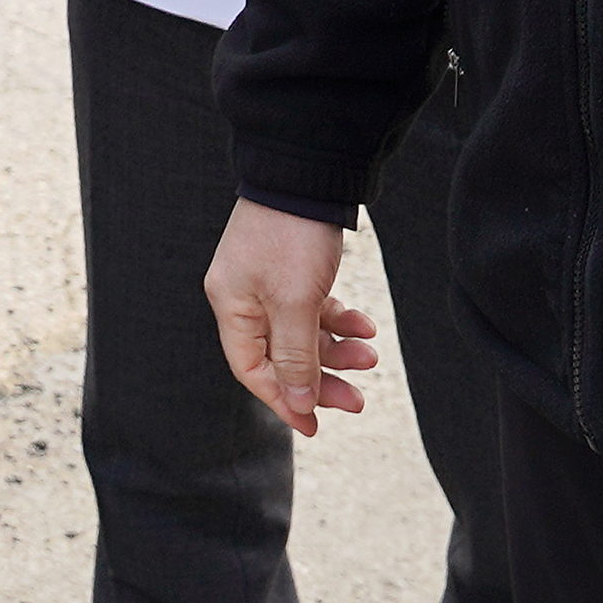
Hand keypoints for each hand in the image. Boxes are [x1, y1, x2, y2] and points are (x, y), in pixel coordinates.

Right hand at [206, 198, 381, 436]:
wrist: (308, 176)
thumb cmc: (292, 237)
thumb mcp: (295, 302)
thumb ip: (295, 355)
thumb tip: (298, 401)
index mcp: (231, 306)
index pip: (252, 369)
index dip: (283, 400)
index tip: (314, 427)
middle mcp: (245, 297)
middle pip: (281, 356)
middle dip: (320, 379)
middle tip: (358, 400)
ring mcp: (269, 283)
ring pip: (302, 334)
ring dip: (337, 350)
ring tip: (371, 355)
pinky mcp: (292, 270)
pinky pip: (315, 310)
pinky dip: (339, 321)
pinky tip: (364, 325)